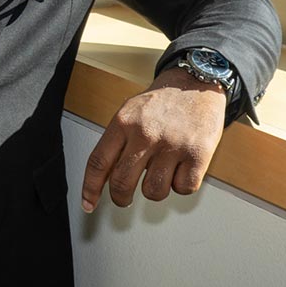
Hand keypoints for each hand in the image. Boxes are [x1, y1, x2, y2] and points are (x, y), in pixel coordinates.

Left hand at [81, 67, 225, 210]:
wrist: (197, 82)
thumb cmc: (162, 101)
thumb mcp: (130, 111)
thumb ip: (118, 141)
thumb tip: (105, 176)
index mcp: (123, 122)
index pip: (99, 162)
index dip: (90, 188)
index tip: (88, 204)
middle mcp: (145, 133)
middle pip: (122, 183)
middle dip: (121, 198)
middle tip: (124, 198)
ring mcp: (171, 144)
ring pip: (154, 191)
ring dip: (156, 189)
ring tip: (161, 171)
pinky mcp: (197, 153)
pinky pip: (183, 188)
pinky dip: (182, 184)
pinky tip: (181, 167)